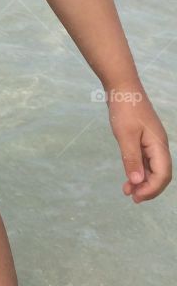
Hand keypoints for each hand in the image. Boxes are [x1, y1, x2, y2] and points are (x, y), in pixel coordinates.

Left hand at [105, 86, 171, 202]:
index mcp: (158, 145)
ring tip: (127, 191)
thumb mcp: (125, 135)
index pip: (163, 174)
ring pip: (152, 168)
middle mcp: (158, 145)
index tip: (135, 196)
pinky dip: (138, 170)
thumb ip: (132, 159)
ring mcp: (151, 142)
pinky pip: (145, 160)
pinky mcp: (143, 139)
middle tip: (132, 198)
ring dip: (142, 181)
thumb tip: (138, 183)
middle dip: (148, 188)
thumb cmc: (124, 109)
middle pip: (160, 174)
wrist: (122, 87)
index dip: (151, 189)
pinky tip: (128, 177)